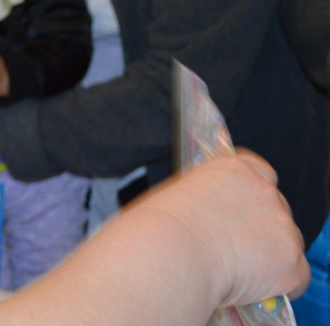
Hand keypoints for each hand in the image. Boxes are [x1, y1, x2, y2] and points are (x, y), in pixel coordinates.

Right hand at [132, 152, 309, 304]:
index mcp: (235, 170)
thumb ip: (205, 194)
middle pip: (276, 208)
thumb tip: (209, 210)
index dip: (252, 191)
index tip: (244, 204)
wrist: (172, 253)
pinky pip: (296, 277)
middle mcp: (265, 193)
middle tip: (234, 243)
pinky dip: (279, 284)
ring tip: (239, 269)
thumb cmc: (161, 225)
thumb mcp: (178, 192)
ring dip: (271, 253)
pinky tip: (254, 287)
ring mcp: (282, 228)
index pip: (260, 170)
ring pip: (288, 242)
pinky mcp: (291, 263)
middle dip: (260, 226)